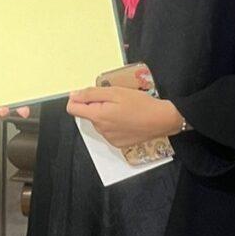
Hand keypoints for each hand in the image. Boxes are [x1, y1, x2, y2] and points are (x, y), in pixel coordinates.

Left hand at [66, 86, 182, 147]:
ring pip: (99, 122)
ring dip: (105, 114)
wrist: (161, 120)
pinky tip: (126, 119)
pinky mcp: (118, 143)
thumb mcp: (115, 92)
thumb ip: (91, 93)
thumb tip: (74, 95)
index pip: (73, 109)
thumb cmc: (140, 104)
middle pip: (88, 114)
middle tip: (114, 99)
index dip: (77, 99)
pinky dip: (114, 124)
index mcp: (98, 116)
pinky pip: (109, 131)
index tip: (87, 94)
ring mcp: (109, 138)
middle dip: (96, 105)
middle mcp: (101, 130)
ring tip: (123, 109)